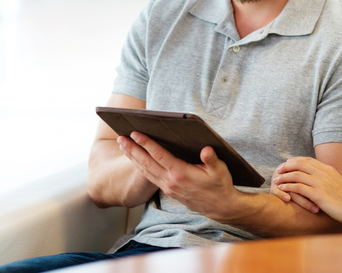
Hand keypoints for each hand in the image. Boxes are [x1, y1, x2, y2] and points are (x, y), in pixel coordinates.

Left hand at [117, 132, 238, 220]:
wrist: (220, 207)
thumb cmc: (220, 186)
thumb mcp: (220, 171)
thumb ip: (212, 159)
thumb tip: (206, 149)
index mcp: (181, 174)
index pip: (159, 156)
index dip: (147, 144)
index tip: (136, 133)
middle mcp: (171, 181)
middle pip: (146, 163)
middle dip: (132, 149)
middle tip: (120, 138)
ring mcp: (168, 187)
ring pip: (145, 171)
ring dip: (133, 158)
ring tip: (123, 146)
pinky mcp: (168, 190)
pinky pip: (149, 177)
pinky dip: (140, 167)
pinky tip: (135, 160)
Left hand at [272, 157, 341, 224]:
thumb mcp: (338, 182)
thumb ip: (327, 177)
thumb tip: (319, 175)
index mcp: (328, 169)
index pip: (308, 160)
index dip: (295, 160)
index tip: (287, 163)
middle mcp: (324, 173)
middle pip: (300, 164)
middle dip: (286, 166)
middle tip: (278, 170)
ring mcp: (321, 183)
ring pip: (296, 175)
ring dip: (284, 177)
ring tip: (276, 181)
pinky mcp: (318, 195)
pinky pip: (298, 188)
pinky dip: (288, 187)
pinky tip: (281, 189)